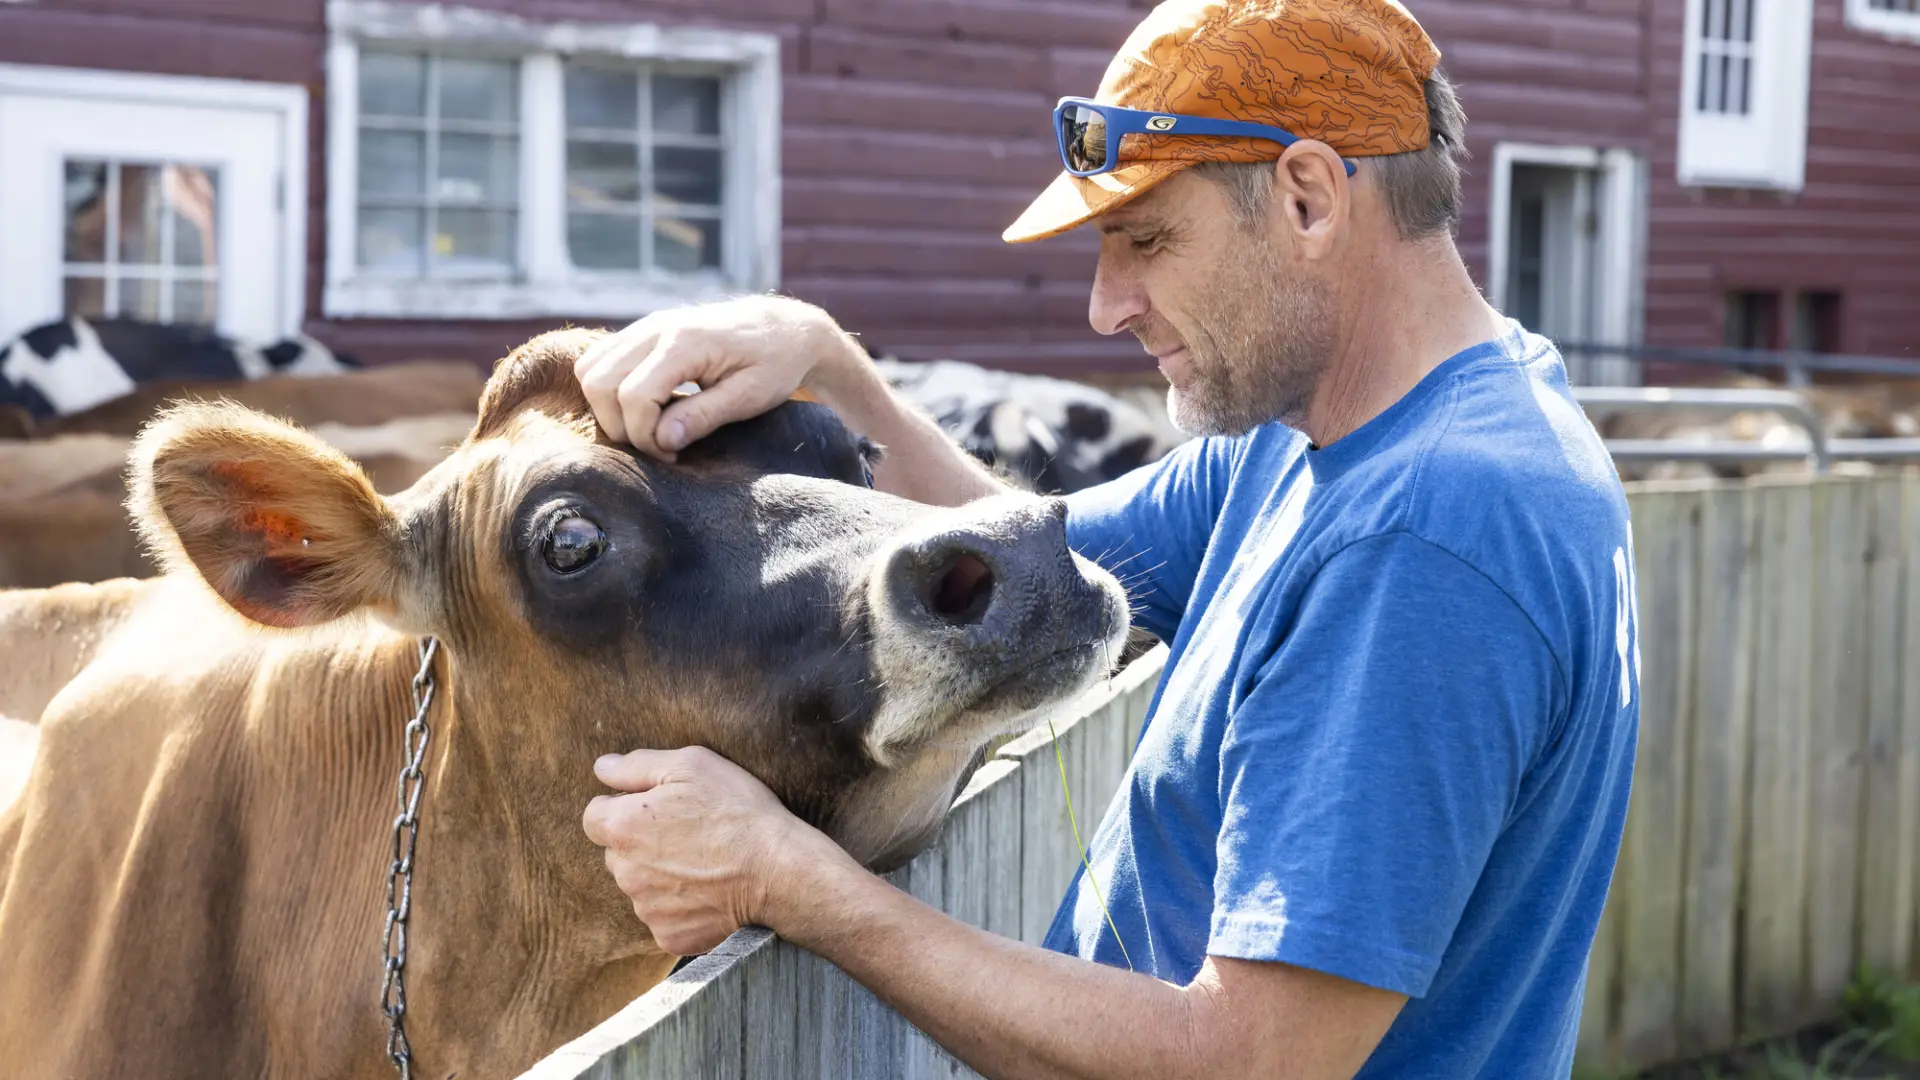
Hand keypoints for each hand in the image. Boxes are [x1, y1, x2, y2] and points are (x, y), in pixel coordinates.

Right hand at [572, 295, 870, 461]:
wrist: (784, 329)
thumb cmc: (774, 363)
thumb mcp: (750, 396)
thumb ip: (704, 416)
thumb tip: (663, 440)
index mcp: (684, 341)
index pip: (632, 395)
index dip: (643, 435)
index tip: (673, 453)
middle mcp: (655, 328)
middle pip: (599, 382)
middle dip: (620, 426)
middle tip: (659, 446)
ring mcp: (645, 326)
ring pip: (590, 370)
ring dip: (609, 409)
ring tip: (651, 429)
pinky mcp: (642, 333)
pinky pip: (601, 360)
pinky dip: (611, 391)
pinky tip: (648, 408)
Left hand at [581, 745, 849, 954]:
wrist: (779, 872)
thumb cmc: (738, 811)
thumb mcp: (691, 766)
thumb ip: (636, 765)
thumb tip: (601, 768)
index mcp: (622, 828)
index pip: (594, 816)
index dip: (624, 806)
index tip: (657, 807)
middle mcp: (624, 873)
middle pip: (617, 853)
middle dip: (640, 842)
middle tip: (687, 832)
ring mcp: (646, 909)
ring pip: (640, 886)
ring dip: (660, 875)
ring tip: (704, 861)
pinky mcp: (669, 937)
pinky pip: (663, 916)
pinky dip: (680, 905)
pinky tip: (709, 890)